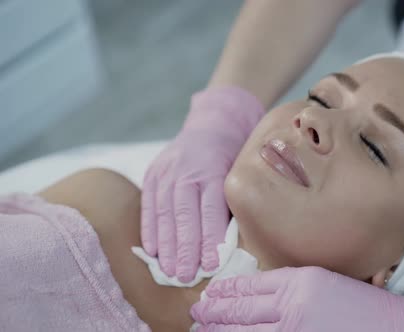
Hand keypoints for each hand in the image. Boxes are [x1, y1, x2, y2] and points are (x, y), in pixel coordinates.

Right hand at [141, 87, 263, 281]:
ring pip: (164, 213)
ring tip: (169, 271)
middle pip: (183, 215)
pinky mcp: (153, 173)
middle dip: (184, 249)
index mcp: (213, 169)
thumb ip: (233, 201)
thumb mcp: (241, 170)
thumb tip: (231, 245)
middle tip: (185, 276)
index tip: (210, 264)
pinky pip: (149, 205)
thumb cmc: (235, 154)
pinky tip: (152, 251)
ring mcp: (166, 171)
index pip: (210, 210)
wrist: (213, 123)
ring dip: (166, 245)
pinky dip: (150, 229)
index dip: (209, 239)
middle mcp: (186, 170)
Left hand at [191, 266, 403, 331]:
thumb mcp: (323, 281)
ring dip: (220, 331)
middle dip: (213, 315)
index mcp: (298, 283)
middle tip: (194, 315)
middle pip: (241, 312)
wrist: (396, 327)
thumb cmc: (362, 304)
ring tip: (202, 330)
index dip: (225, 294)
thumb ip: (289, 284)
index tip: (209, 296)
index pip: (249, 287)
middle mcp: (292, 309)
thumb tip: (253, 292)